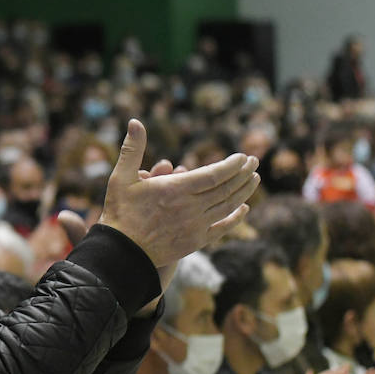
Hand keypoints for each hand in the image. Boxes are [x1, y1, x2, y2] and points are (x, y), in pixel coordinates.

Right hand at [98, 120, 258, 268]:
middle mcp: (189, 208)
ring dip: (244, 191)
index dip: (231, 165)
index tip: (242, 156)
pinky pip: (222, 228)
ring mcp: (195, 226)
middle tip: (254, 161)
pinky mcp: (195, 242)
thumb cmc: (120, 212)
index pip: (213, 175)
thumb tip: (135, 121)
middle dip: (243, 174)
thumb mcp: (121, 177)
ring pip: (227, 206)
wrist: (120, 252)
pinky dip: (236, 218)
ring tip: (254, 179)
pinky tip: (244, 209)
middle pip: (225, 189)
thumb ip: (132, 149)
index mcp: (174, 190)